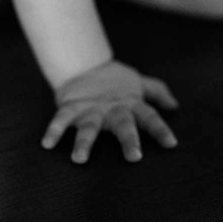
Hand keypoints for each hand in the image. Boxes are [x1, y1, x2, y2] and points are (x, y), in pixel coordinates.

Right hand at [42, 59, 178, 163]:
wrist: (85, 64)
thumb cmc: (116, 82)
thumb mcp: (138, 85)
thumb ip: (156, 93)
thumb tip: (175, 105)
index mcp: (130, 104)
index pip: (149, 116)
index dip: (160, 129)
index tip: (171, 144)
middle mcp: (112, 108)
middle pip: (123, 124)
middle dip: (129, 139)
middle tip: (134, 157)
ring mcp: (91, 108)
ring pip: (89, 126)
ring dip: (84, 142)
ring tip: (79, 159)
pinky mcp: (71, 106)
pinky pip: (61, 119)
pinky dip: (54, 130)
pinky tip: (47, 144)